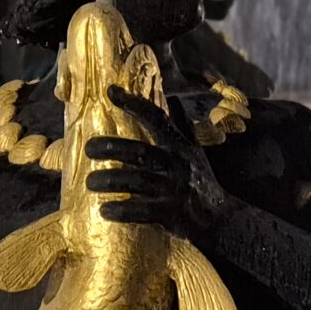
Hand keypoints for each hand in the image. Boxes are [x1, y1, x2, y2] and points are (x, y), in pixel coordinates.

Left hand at [85, 86, 232, 235]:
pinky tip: (105, 210)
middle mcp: (177, 164)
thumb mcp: (195, 152)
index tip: (111, 91)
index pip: (157, 119)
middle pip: (139, 151)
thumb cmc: (202, 181)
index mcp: (180, 147)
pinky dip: (121, 210)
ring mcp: (174, 190)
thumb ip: (181, 128)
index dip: (134, 104)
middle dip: (111, 147)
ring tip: (90, 182)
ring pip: (136, 181)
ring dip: (109, 181)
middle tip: (88, 148)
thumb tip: (172, 99)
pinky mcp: (171, 214)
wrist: (222, 218)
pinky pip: (141, 211)